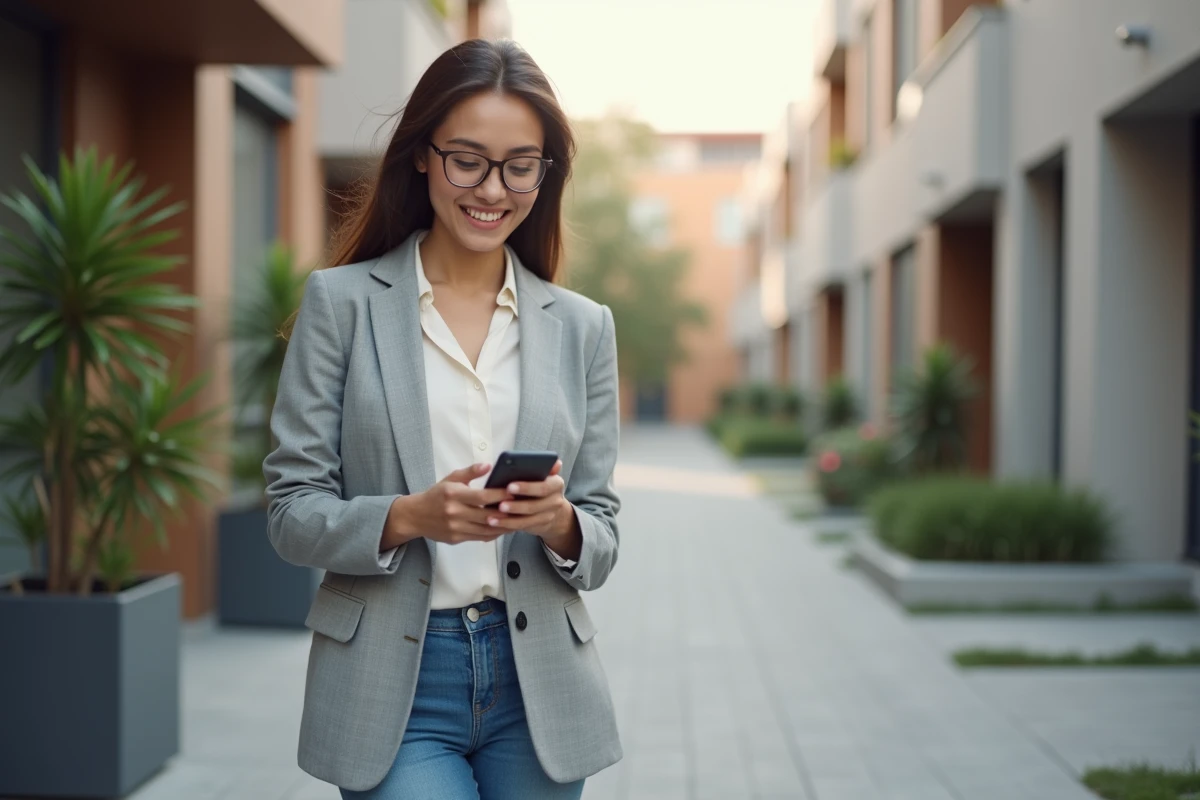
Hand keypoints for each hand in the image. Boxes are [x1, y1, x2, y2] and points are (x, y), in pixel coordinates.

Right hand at [383, 463, 513, 547]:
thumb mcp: (451, 479)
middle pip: (486, 515)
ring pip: (486, 530)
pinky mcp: (456, 538)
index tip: (514, 493)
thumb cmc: (436, 495)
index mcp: (453, 495)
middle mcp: (454, 513)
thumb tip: (489, 465)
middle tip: (522, 508)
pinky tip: (503, 528)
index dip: (500, 496)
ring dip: (503, 526)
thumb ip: (470, 472)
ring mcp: (455, 528)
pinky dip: (493, 534)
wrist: (415, 516)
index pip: (482, 497)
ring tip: (518, 520)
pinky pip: (480, 538)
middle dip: (506, 512)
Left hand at [483, 460, 576, 543]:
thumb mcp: (544, 476)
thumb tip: (554, 462)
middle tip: (500, 504)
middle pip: (534, 505)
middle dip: (516, 505)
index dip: (526, 487)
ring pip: (527, 519)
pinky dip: (507, 525)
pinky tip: (494, 522)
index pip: (543, 486)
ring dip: (508, 519)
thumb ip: (542, 468)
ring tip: (491, 516)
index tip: (509, 486)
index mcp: (556, 484)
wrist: (554, 508)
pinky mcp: (541, 526)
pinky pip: (523, 527)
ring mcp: (549, 515)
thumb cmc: (541, 486)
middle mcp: (556, 501)